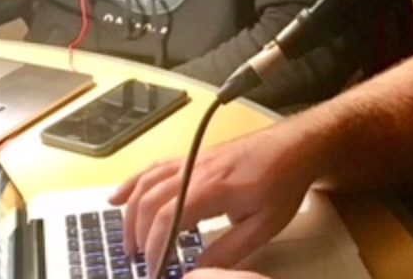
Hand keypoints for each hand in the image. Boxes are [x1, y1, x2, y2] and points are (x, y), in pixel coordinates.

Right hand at [110, 126, 317, 277]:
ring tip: (130, 242)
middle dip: (139, 235)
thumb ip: (229, 250)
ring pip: (146, 183)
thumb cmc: (282, 182)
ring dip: (131, 213)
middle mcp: (196, 169)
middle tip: (141, 261)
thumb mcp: (263, 226)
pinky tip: (117, 198)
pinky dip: (132, 184)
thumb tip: (198, 269)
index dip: (156, 246)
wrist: (294, 146)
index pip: (169, 217)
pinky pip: (153, 169)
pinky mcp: (192, 158)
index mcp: (214, 187)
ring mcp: (192, 160)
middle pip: (150, 201)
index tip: (155, 269)